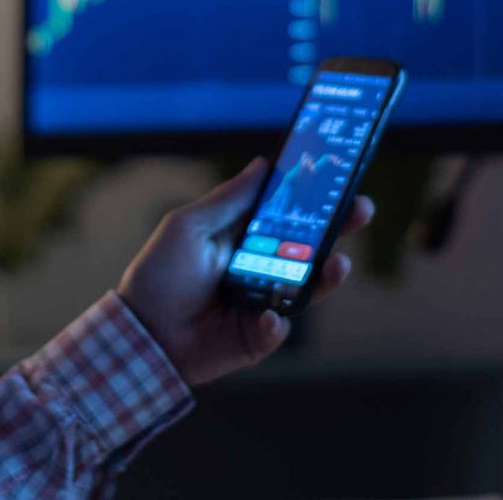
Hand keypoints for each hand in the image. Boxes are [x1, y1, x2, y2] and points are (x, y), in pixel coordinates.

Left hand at [116, 157, 374, 386]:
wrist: (140, 334)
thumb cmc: (158, 274)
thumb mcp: (189, 226)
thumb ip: (230, 199)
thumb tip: (265, 164)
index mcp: (243, 238)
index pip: (288, 214)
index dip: (314, 198)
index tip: (340, 177)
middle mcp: (259, 269)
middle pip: (309, 248)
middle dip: (338, 229)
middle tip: (362, 211)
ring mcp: (261, 304)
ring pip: (306, 288)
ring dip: (326, 276)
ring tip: (338, 264)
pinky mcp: (256, 339)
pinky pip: (277, 329)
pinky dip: (275, 324)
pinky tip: (267, 318)